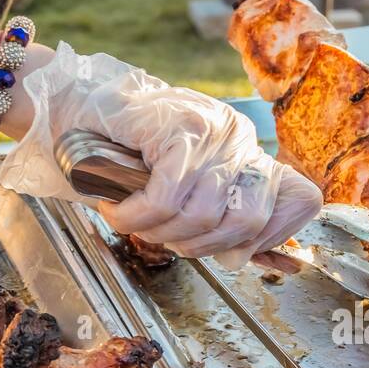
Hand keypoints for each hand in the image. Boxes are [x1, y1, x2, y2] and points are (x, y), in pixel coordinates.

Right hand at [0, 44, 320, 267]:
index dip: (272, 239)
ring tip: (133, 221)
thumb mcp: (183, 190)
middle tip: (163, 238)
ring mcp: (212, 128)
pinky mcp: (178, 126)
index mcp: (248, 151)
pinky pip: (168, 197)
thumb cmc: (120, 155)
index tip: (231, 255)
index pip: (300, 200)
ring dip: (160, 233)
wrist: (67, 106)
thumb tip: (266, 261)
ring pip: (204, 214)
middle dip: (202, 246)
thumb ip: (225, 221)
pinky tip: (117, 210)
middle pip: (250, 219)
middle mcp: (239, 135)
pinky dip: (137, 216)